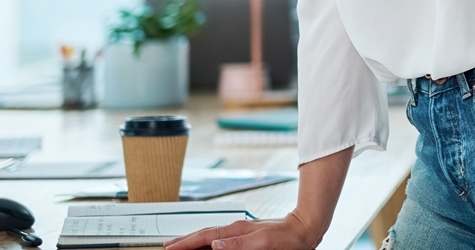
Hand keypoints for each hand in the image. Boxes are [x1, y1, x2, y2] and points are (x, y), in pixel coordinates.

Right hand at [164, 212, 320, 249]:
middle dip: (186, 241)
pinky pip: (221, 240)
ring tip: (182, 246)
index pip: (204, 237)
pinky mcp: (246, 236)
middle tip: (169, 248)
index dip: (186, 243)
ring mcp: (241, 232)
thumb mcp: (263, 242)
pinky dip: (209, 244)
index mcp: (236, 230)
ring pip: (211, 238)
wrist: (305, 228)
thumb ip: (238, 243)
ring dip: (196, 242)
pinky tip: (208, 247)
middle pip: (204, 236)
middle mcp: (236, 229)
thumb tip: (215, 245)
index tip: (170, 248)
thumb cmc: (287, 237)